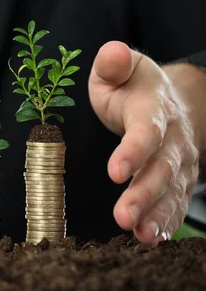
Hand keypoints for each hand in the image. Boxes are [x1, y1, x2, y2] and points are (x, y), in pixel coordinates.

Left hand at [88, 41, 198, 244]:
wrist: (172, 101)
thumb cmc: (133, 87)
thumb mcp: (120, 69)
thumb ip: (112, 63)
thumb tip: (112, 52)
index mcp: (153, 108)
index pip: (146, 131)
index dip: (132, 151)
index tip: (114, 171)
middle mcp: (172, 138)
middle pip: (161, 168)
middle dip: (143, 194)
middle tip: (123, 216)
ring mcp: (179, 161)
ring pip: (171, 190)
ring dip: (157, 214)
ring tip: (140, 234)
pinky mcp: (178, 180)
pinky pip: (176, 203)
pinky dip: (167, 222)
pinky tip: (153, 238)